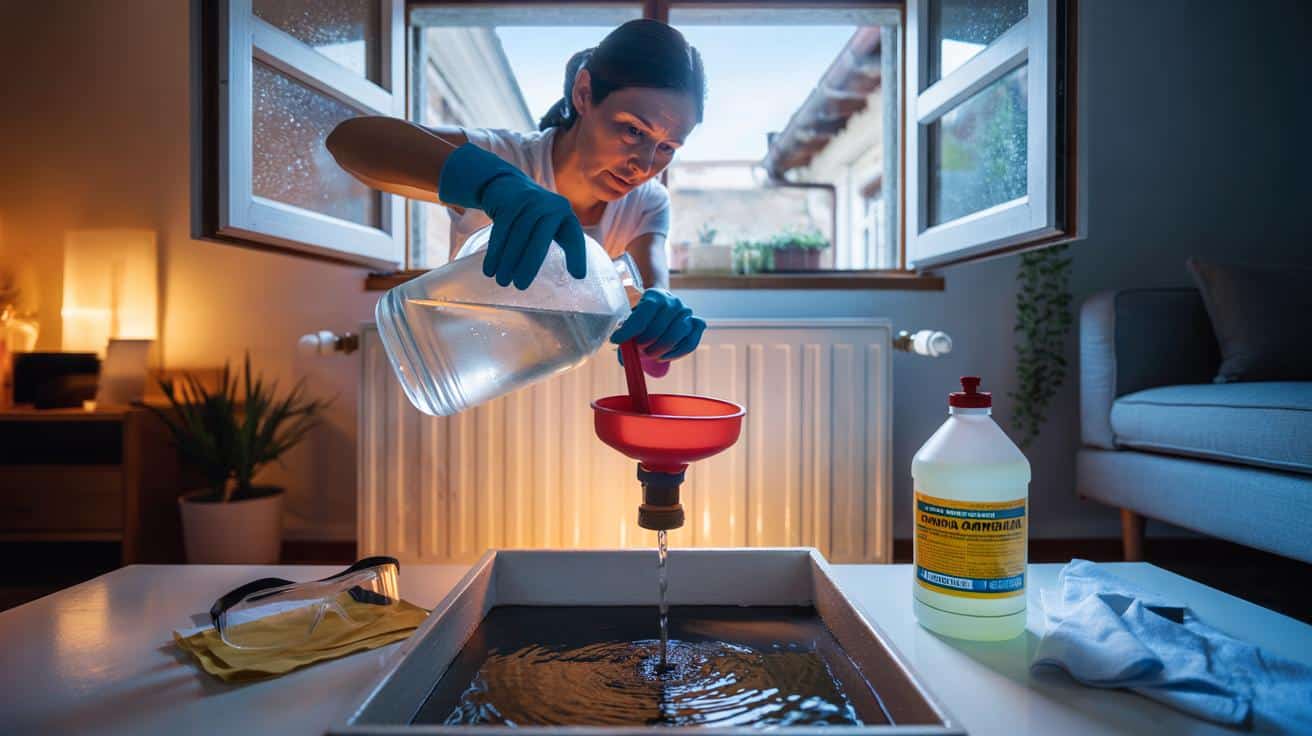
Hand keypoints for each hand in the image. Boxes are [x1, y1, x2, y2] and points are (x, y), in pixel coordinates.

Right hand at [438, 144, 585, 288]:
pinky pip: (501, 229)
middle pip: (540, 238)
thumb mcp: (550, 223)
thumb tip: (579, 277)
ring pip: (518, 235)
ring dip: (508, 261)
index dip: (577, 256)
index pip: (574, 237)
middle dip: (529, 263)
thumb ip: (563, 242)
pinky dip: (495, 251)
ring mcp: (529, 200)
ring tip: (503, 281)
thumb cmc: (533, 214)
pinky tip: (490, 269)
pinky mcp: (509, 202)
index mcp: (564, 213)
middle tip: (521, 286)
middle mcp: (550, 205)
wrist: (506, 185)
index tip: (578, 276)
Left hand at [610, 289, 705, 360]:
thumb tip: (625, 359)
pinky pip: (690, 343)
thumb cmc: (644, 317)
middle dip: (645, 343)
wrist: (662, 307)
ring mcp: (687, 312)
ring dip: (660, 349)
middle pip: (659, 327)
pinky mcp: (697, 324)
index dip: (630, 329)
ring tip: (649, 355)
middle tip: (637, 350)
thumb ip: (627, 337)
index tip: (617, 340)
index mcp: (655, 295)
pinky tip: (663, 357)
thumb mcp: (632, 320)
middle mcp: (674, 301)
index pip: (643, 313)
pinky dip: (676, 353)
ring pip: (676, 335)